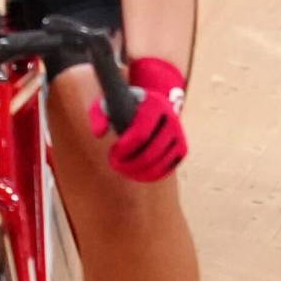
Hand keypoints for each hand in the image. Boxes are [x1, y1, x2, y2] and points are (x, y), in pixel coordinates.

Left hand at [90, 56, 188, 182]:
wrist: (147, 107)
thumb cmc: (121, 107)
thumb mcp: (106, 105)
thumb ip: (98, 116)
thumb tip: (99, 133)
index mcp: (155, 104)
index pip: (141, 134)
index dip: (124, 149)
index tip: (113, 151)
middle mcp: (172, 118)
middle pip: (150, 153)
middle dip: (128, 164)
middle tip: (114, 163)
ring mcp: (179, 135)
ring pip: (158, 165)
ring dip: (136, 172)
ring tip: (122, 168)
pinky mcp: (181, 149)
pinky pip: (166, 170)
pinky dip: (149, 176)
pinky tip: (134, 173)